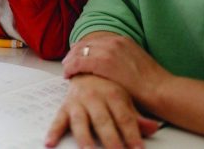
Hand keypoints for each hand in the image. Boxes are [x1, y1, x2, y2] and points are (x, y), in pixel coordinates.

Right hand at [45, 74, 159, 148]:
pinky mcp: (66, 105)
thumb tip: (153, 128)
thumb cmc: (107, 84)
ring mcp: (79, 101)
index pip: (124, 117)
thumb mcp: (125, 97)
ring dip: (84, 138)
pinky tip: (50, 143)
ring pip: (81, 122)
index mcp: (113, 93)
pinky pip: (58, 119)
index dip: (132, 134)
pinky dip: (53, 131)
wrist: (86, 63)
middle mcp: (95, 97)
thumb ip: (137, 116)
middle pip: (104, 122)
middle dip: (111, 140)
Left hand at [63, 33, 169, 111]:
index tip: (76, 55)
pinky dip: (71, 68)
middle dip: (74, 53)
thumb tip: (113, 66)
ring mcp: (108, 50)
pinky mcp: (103, 63)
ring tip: (66, 70)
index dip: (83, 49)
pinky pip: (79, 63)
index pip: (95, 41)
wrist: (161, 90)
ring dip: (70, 61)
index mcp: (122, 40)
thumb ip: (123, 59)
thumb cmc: (152, 84)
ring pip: (80, 52)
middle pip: (85, 44)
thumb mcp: (136, 62)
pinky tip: (68, 75)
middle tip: (67, 62)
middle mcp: (114, 41)